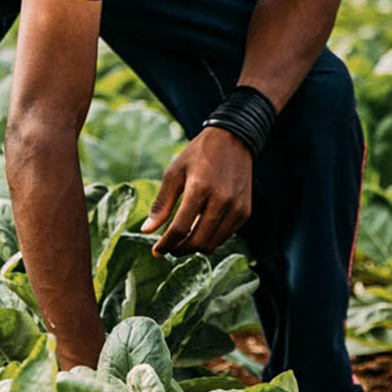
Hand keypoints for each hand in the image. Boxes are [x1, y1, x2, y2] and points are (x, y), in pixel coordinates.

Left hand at [143, 127, 254, 255]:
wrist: (233, 140)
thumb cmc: (198, 155)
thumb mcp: (174, 173)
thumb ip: (162, 203)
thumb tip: (146, 231)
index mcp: (199, 188)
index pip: (180, 228)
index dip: (166, 244)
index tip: (156, 250)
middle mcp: (222, 200)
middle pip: (198, 241)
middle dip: (179, 250)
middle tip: (169, 247)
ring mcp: (236, 207)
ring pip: (212, 244)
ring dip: (195, 247)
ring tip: (182, 240)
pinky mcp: (245, 212)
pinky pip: (225, 237)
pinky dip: (210, 239)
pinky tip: (200, 229)